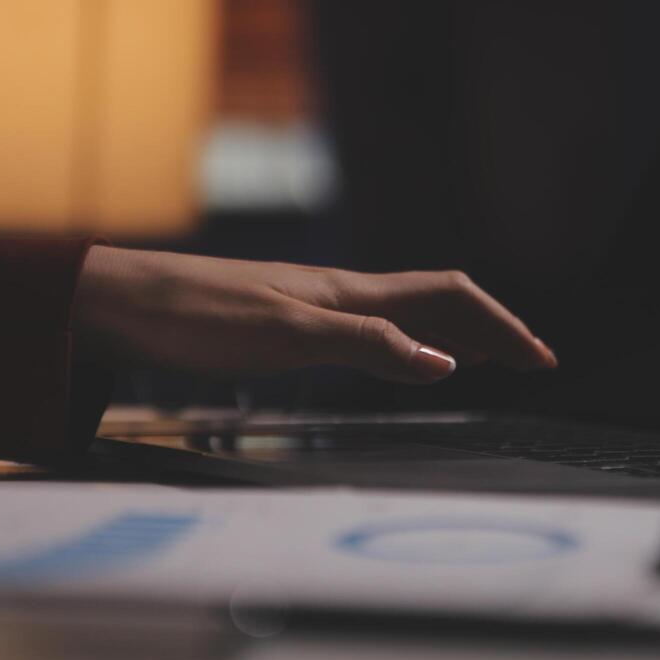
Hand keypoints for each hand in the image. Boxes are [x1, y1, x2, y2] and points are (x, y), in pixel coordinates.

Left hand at [71, 246, 556, 383]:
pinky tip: (402, 362)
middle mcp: (341, 295)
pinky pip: (374, 331)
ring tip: (488, 361)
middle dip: (493, 331)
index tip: (542, 360)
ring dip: (457, 336)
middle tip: (532, 365)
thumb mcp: (287, 336)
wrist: (117, 302)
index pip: (450, 299)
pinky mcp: (289, 325)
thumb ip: (366, 348)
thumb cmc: (193, 316)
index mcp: (350, 294)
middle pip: (438, 303)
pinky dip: (411, 346)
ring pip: (408, 315)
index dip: (502, 328)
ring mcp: (317, 307)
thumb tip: (445, 365)